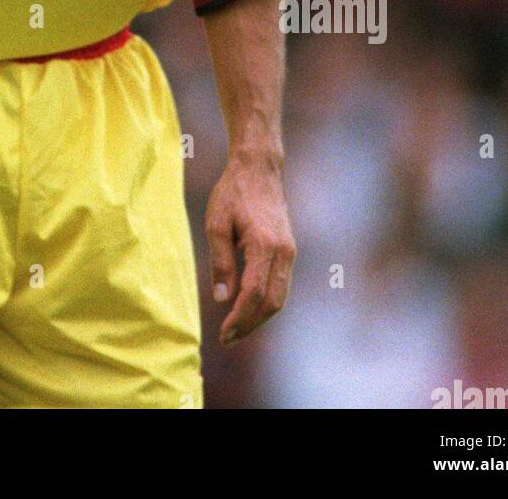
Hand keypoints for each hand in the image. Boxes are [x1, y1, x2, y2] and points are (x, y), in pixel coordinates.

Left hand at [205, 151, 294, 346]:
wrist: (259, 167)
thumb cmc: (233, 192)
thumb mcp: (216, 224)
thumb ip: (220, 262)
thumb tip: (222, 299)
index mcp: (265, 244)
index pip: (255, 293)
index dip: (239, 318)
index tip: (223, 334)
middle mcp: (284, 251)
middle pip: (273, 302)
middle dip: (250, 325)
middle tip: (227, 339)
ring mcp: (290, 251)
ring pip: (280, 297)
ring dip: (259, 317)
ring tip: (235, 329)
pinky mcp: (289, 250)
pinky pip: (281, 285)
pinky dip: (266, 302)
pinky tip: (248, 309)